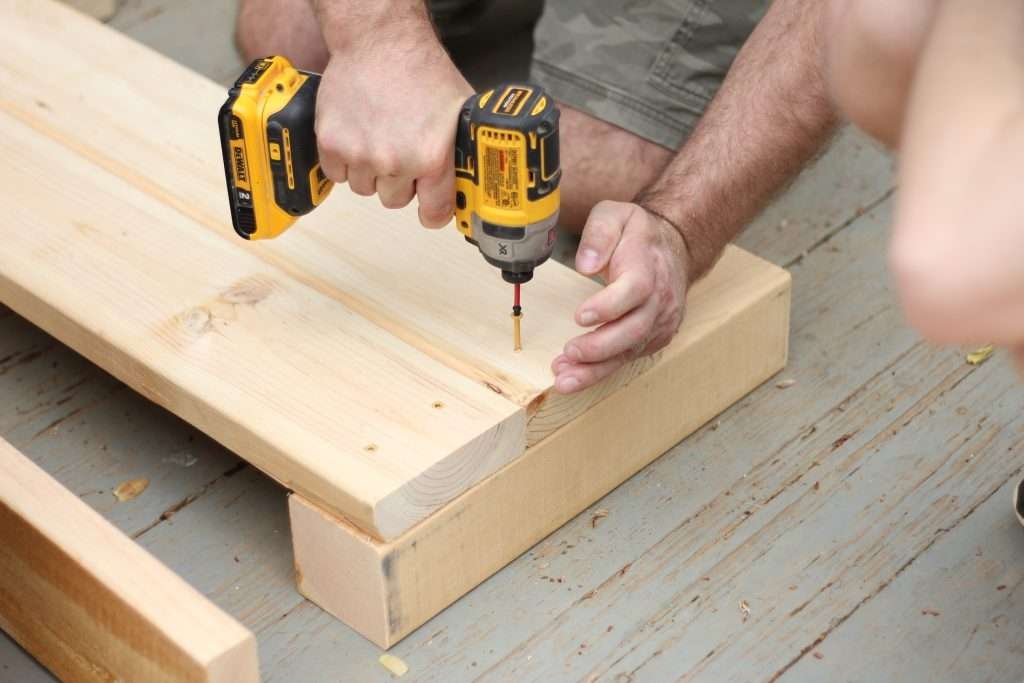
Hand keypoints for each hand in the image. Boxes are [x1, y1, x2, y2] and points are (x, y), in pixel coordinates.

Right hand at [313, 28, 472, 227]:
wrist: (380, 41)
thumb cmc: (421, 70)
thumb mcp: (459, 111)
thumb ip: (461, 152)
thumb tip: (472, 182)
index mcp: (432, 158)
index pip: (434, 214)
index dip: (433, 211)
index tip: (430, 207)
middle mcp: (396, 161)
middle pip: (395, 200)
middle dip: (399, 181)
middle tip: (400, 151)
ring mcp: (360, 155)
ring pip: (365, 188)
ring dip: (371, 171)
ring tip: (378, 137)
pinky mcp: (331, 145)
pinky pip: (337, 175)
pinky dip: (344, 162)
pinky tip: (357, 135)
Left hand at [552, 201, 689, 393]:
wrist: (674, 248)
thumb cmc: (637, 235)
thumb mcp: (616, 214)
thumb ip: (599, 233)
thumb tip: (586, 264)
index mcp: (647, 269)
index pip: (633, 291)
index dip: (609, 306)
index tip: (580, 316)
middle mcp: (658, 300)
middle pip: (633, 331)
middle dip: (600, 347)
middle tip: (568, 353)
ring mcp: (659, 323)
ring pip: (629, 352)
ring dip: (595, 369)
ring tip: (564, 379)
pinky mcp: (653, 338)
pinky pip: (627, 358)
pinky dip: (600, 370)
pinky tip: (574, 375)